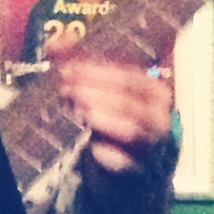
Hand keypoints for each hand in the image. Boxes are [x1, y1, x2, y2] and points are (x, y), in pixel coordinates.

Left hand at [56, 55, 174, 178]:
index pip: (128, 77)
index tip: (67, 69)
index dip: (95, 71)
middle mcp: (160, 118)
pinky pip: (125, 162)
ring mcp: (153, 146)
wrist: (136, 169)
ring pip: (131, 130)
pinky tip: (93, 147)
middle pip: (128, 101)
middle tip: (67, 89)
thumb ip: (78, 65)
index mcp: (156, 93)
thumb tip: (54, 41)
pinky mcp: (140, 172)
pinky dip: (107, 154)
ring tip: (80, 112)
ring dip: (103, 119)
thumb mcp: (103, 92)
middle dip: (95, 93)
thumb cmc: (118, 122)